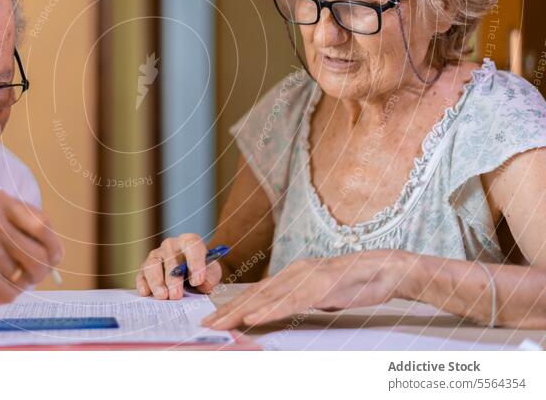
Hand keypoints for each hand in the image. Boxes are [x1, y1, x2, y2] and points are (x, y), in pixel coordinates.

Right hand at [0, 190, 63, 304]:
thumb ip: (19, 224)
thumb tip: (55, 251)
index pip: (43, 225)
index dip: (53, 245)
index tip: (54, 254)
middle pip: (40, 254)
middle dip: (42, 269)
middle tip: (34, 273)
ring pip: (26, 277)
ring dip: (20, 282)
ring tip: (1, 275)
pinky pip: (11, 294)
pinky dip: (5, 294)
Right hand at [135, 233, 222, 299]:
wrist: (192, 272)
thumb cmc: (202, 270)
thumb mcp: (212, 271)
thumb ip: (211, 277)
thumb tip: (203, 284)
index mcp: (189, 241)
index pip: (191, 246)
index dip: (195, 263)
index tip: (198, 281)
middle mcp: (170, 245)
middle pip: (170, 259)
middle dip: (173, 279)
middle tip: (176, 295)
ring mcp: (156, 256)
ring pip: (152, 265)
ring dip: (156, 281)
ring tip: (162, 296)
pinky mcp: (145, 268)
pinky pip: (141, 274)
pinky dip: (142, 284)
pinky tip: (146, 293)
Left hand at [202, 250, 406, 329]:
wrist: (387, 269)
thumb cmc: (357, 283)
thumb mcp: (322, 293)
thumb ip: (302, 298)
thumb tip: (284, 310)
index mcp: (294, 273)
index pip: (258, 292)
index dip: (234, 305)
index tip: (214, 317)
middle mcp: (295, 272)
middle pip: (255, 294)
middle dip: (228, 310)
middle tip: (206, 324)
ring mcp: (307, 279)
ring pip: (267, 299)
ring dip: (240, 313)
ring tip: (220, 324)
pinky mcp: (320, 288)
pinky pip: (290, 303)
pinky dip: (269, 311)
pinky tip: (253, 318)